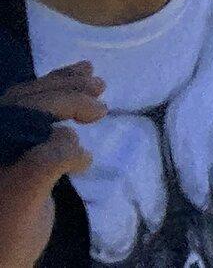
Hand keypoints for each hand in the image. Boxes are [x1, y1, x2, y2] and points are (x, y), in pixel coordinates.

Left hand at [0, 64, 101, 267]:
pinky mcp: (12, 148)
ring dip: (65, 85)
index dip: (63, 105)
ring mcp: (2, 143)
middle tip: (102, 96)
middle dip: (67, 91)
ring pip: (30, 98)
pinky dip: (57, 91)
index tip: (99, 118)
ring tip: (96, 82)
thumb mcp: (26, 200)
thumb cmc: (7, 235)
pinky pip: (31, 109)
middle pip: (27, 99)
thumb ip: (44, 163)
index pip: (25, 110)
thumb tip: (72, 139)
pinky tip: (79, 78)